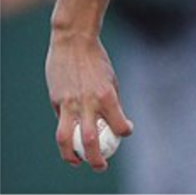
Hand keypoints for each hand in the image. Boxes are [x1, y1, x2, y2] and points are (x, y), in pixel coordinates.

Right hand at [45, 30, 132, 171]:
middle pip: (90, 140)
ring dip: (71, 155)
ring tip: (77, 162)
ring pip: (66, 138)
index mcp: (107, 96)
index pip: (118, 124)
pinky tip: (72, 133)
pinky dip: (66, 130)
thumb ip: (110, 101)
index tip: (126, 131)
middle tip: (101, 166)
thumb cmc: (96, 60)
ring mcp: (69, 102)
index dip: (124, 131)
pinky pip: (61, 120)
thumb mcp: (110, 80)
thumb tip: (112, 121)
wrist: (74, 41)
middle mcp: (87, 102)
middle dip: (96, 158)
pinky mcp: (56, 99)